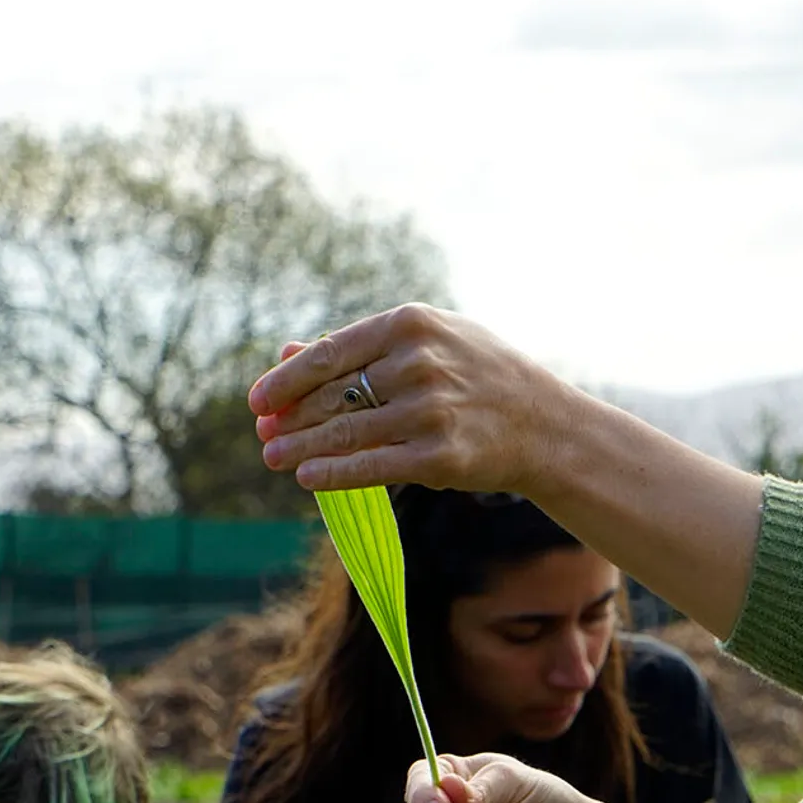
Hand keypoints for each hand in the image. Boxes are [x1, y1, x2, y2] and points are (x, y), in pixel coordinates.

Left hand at [248, 307, 570, 496]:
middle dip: (290, 418)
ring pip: (344, 432)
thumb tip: (287, 353)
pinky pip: (371, 466)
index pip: (331, 353)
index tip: (258, 400)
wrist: (544, 425)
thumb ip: (360, 347)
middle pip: (332, 394)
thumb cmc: (477, 377)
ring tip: (273, 457)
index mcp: (411, 324)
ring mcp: (430, 410)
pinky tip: (307, 478)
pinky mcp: (440, 456)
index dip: (286, 380)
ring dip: (300, 448)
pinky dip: (333, 474)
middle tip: (263, 434)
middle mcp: (419, 363)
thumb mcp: (426, 343)